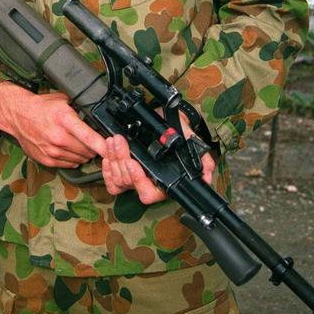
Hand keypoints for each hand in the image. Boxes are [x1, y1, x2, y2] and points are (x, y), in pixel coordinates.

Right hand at [0, 81, 106, 167]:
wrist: (17, 115)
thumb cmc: (41, 106)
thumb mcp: (63, 100)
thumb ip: (80, 109)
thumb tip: (98, 116)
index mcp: (64, 119)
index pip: (89, 136)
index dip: (103, 145)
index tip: (113, 149)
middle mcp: (58, 137)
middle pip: (87, 150)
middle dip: (95, 148)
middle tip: (96, 142)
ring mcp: (52, 151)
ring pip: (80, 159)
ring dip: (85, 154)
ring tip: (81, 144)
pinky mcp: (47, 160)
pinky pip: (69, 164)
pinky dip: (74, 159)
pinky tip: (70, 149)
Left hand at [101, 114, 215, 201]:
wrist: (165, 119)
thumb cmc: (177, 132)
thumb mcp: (191, 141)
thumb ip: (202, 160)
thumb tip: (207, 176)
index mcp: (163, 182)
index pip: (149, 194)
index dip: (139, 181)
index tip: (134, 163)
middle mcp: (148, 182)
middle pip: (128, 183)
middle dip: (121, 161)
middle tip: (119, 141)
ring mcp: (133, 179)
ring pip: (117, 179)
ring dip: (113, 158)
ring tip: (114, 139)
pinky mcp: (122, 172)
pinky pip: (110, 181)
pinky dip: (106, 169)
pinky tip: (107, 154)